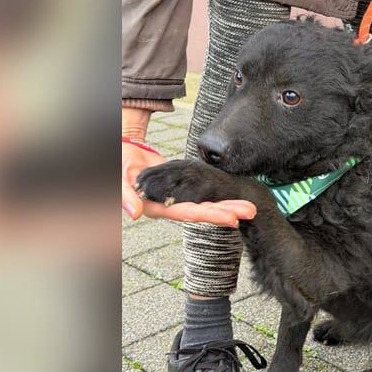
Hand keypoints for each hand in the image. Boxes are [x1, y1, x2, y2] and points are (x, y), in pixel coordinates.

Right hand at [122, 142, 255, 225]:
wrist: (124, 153)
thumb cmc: (120, 167)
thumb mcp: (120, 181)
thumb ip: (126, 197)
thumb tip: (135, 213)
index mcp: (160, 208)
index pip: (189, 213)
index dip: (211, 215)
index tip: (232, 219)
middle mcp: (173, 206)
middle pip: (205, 211)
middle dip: (228, 212)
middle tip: (251, 211)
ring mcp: (180, 198)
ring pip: (208, 203)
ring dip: (229, 205)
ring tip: (250, 208)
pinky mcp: (185, 188)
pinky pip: (205, 192)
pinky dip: (220, 195)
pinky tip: (236, 197)